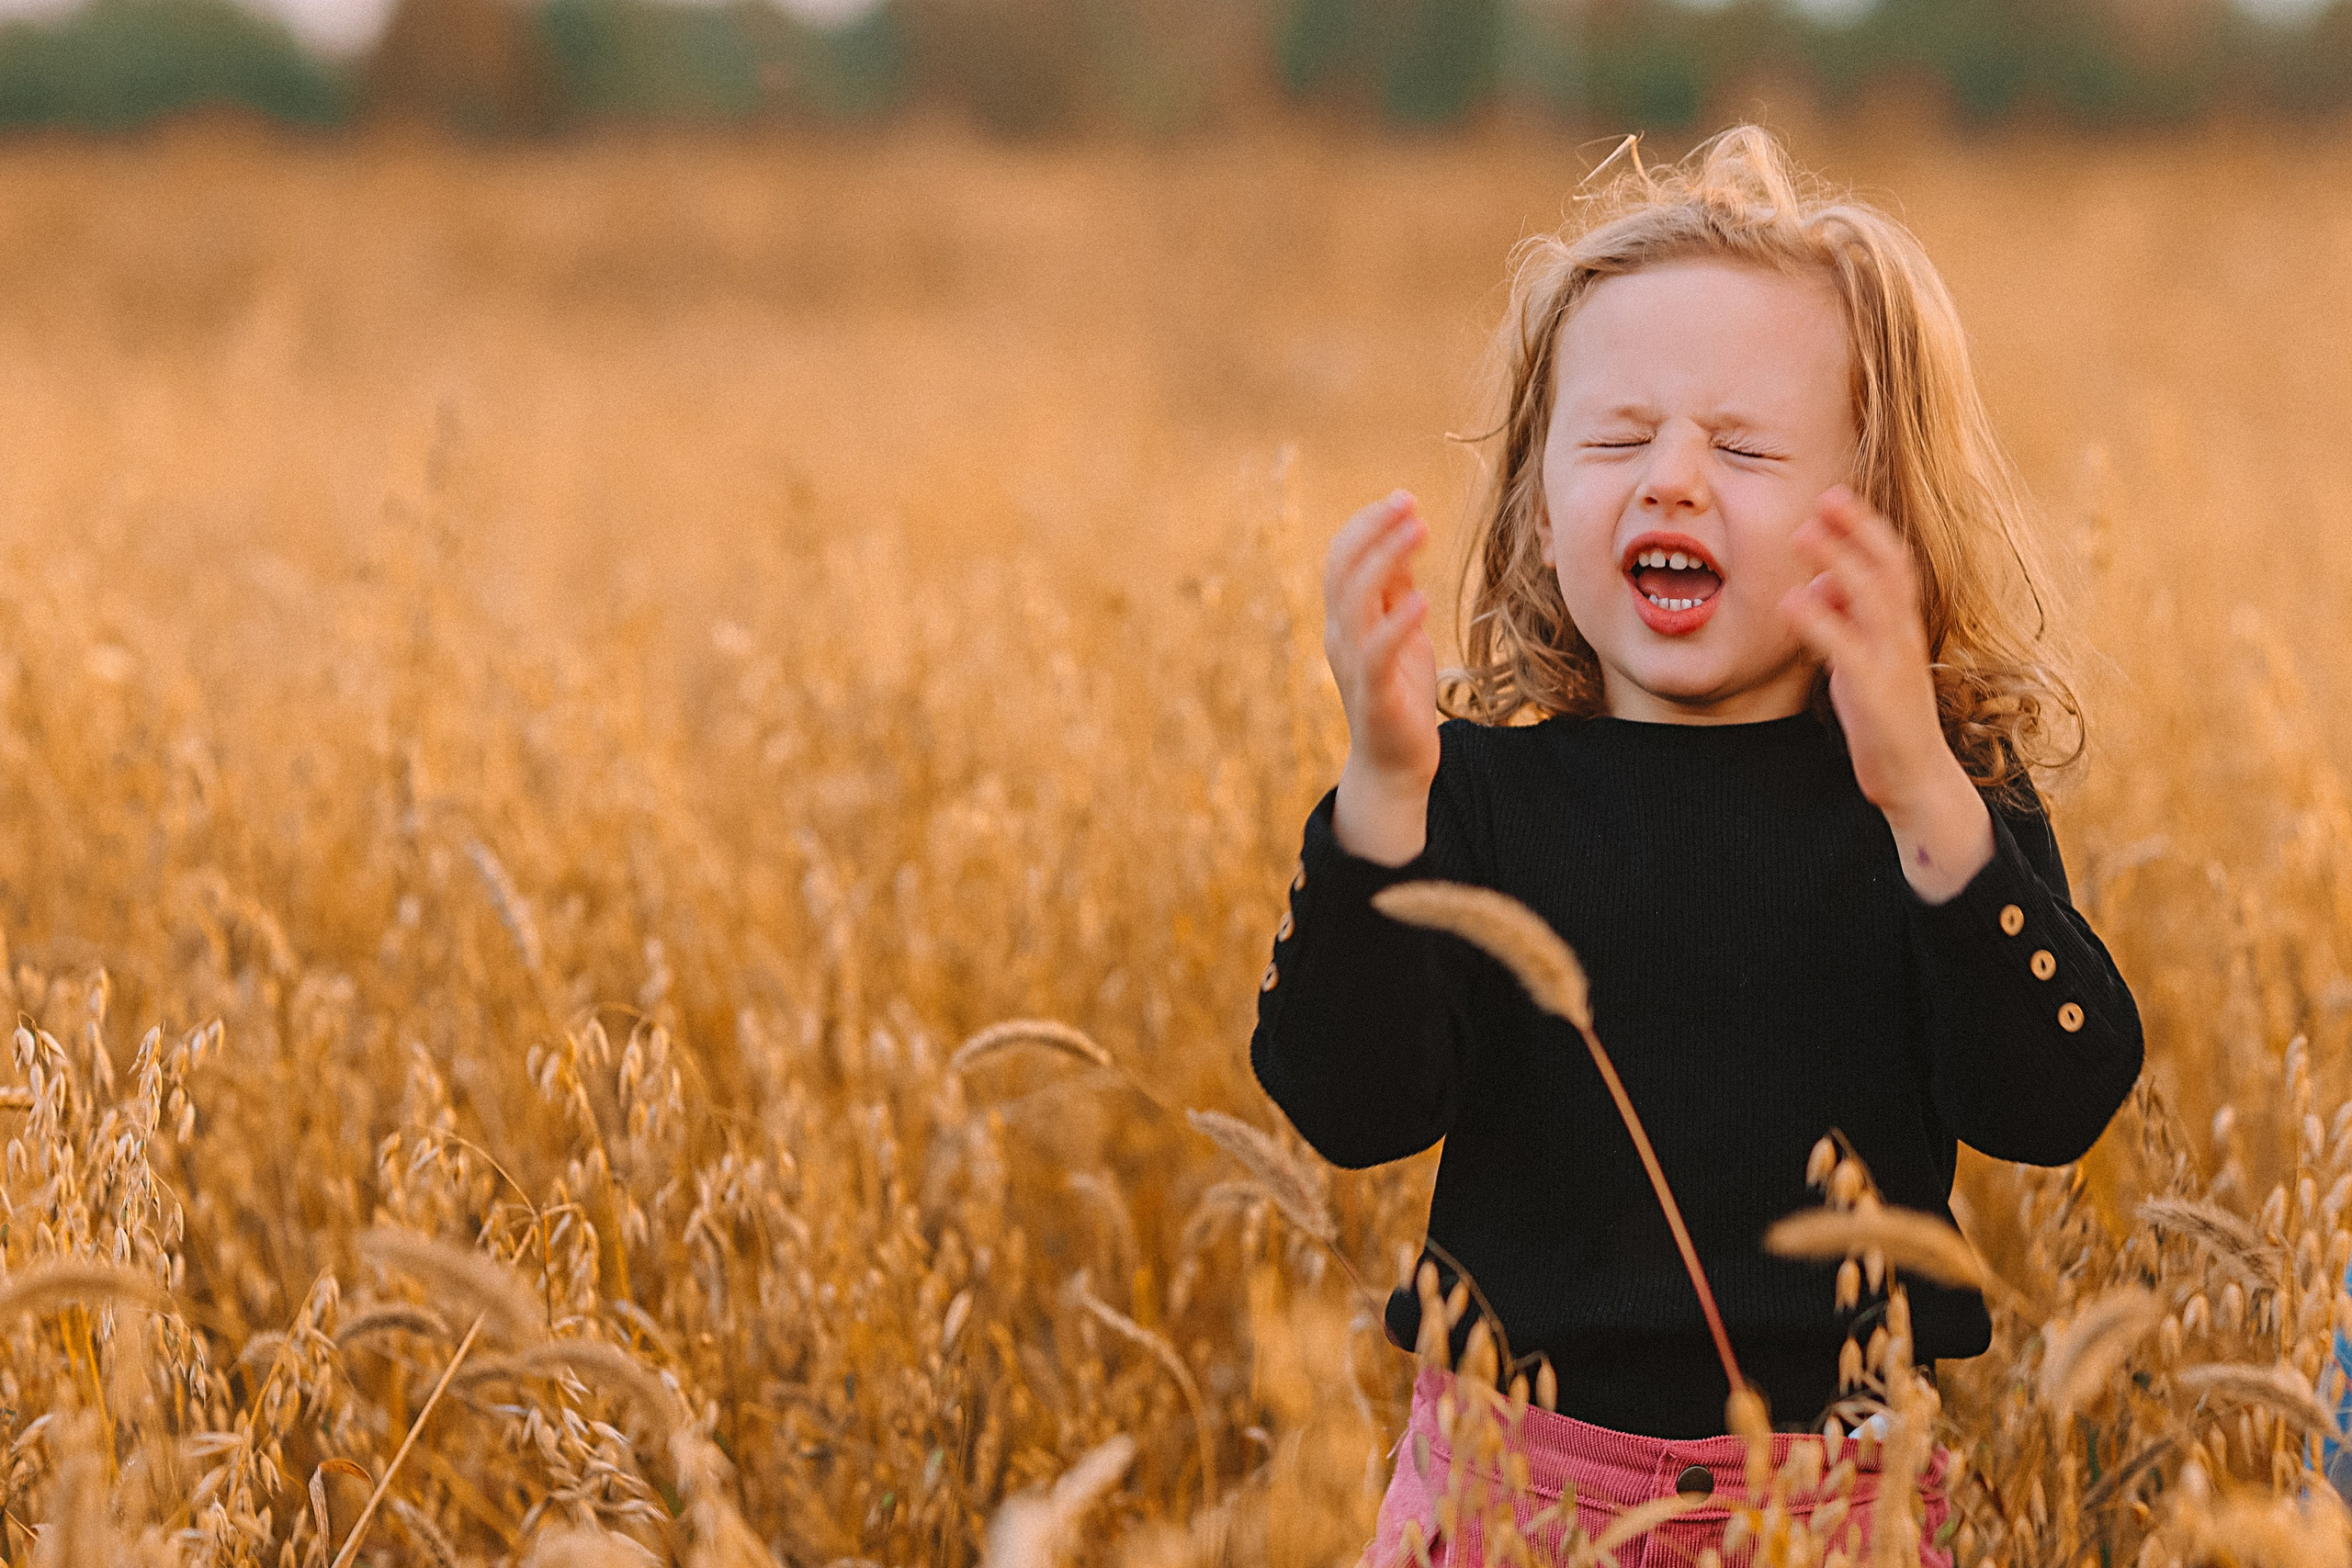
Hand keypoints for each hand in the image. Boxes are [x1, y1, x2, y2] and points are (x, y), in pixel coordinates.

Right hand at [1323, 491, 1438, 862]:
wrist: (1395, 765)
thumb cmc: (1399, 693)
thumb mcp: (1401, 630)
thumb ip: (1396, 589)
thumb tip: (1404, 536)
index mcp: (1344, 618)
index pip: (1342, 558)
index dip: (1367, 524)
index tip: (1403, 498)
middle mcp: (1340, 636)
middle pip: (1342, 569)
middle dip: (1373, 529)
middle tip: (1408, 501)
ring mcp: (1352, 665)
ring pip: (1355, 601)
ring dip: (1386, 559)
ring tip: (1419, 529)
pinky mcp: (1374, 694)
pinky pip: (1377, 652)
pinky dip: (1397, 622)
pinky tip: (1423, 598)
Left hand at [1782, 486, 1991, 900]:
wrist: (1915, 778)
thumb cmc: (1885, 716)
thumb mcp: (1861, 659)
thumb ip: (1844, 620)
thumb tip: (1816, 584)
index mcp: (1902, 625)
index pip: (1892, 562)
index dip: (1867, 527)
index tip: (1836, 494)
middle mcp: (1904, 635)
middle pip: (1887, 568)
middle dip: (1858, 529)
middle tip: (1826, 494)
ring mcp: (1893, 662)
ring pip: (1871, 599)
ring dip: (1838, 561)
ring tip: (1803, 532)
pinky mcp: (1876, 693)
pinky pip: (1846, 649)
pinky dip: (1819, 622)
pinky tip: (1792, 602)